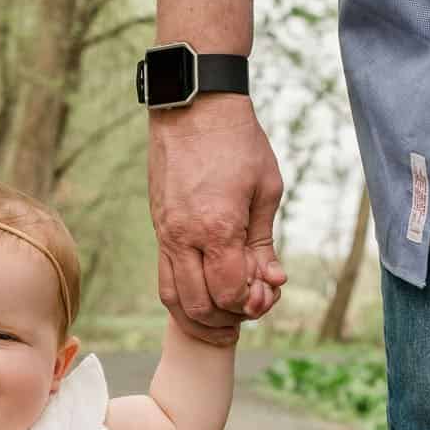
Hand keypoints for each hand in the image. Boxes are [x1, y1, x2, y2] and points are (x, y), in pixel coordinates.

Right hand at [148, 95, 288, 341]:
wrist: (193, 106)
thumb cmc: (238, 142)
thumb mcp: (266, 189)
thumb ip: (265, 241)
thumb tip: (271, 281)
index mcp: (218, 227)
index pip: (229, 293)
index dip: (249, 305)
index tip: (265, 294)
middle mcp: (185, 237)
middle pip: (198, 306)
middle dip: (226, 320)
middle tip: (246, 314)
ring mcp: (166, 234)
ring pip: (173, 299)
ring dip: (198, 319)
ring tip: (222, 323)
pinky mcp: (158, 228)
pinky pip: (164, 277)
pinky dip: (183, 297)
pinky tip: (203, 296)